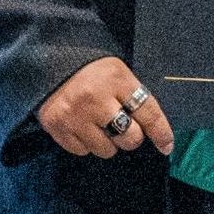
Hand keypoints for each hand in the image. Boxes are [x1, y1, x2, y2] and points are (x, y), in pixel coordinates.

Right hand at [40, 54, 176, 158]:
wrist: (47, 62)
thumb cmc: (89, 69)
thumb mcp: (117, 72)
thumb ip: (132, 96)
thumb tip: (152, 130)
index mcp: (117, 80)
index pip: (148, 113)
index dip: (161, 133)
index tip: (166, 146)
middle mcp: (96, 99)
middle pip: (129, 137)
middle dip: (130, 136)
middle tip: (122, 127)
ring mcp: (75, 116)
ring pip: (106, 149)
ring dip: (106, 142)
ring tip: (97, 125)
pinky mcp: (58, 127)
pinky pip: (82, 151)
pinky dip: (85, 143)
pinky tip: (80, 126)